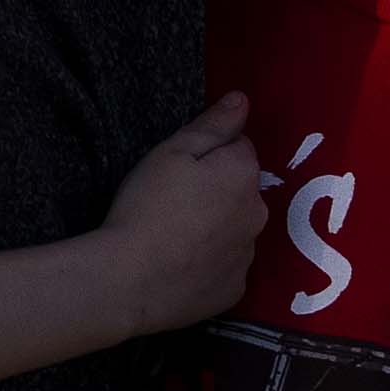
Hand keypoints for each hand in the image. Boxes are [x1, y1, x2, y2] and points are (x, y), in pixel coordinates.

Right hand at [99, 92, 269, 333]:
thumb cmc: (147, 206)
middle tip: (174, 202)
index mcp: (243, 175)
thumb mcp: (172, 152)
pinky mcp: (235, 290)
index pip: (240, 148)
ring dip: (217, 228)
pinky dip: (210, 264)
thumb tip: (243, 100)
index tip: (180, 168)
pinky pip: (227, 267)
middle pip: (242, 191)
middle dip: (219, 191)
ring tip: (175, 237)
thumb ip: (212, 125)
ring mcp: (248, 256)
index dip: (209, 154)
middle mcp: (258, 214)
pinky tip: (181, 266)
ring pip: (236, 230)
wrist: (131, 281)